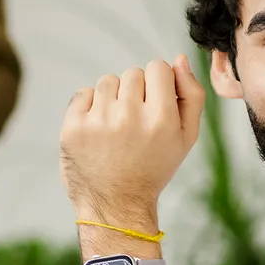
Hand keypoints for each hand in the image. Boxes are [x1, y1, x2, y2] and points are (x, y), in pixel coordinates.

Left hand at [59, 56, 206, 244]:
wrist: (116, 205)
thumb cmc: (153, 168)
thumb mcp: (186, 138)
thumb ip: (191, 95)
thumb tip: (179, 59)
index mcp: (161, 119)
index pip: (158, 67)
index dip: (157, 84)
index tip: (153, 105)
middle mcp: (129, 117)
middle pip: (133, 73)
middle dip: (134, 93)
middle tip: (134, 124)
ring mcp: (98, 122)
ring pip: (108, 81)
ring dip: (112, 99)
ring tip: (115, 128)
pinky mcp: (73, 127)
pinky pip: (83, 94)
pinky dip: (89, 107)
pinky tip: (97, 131)